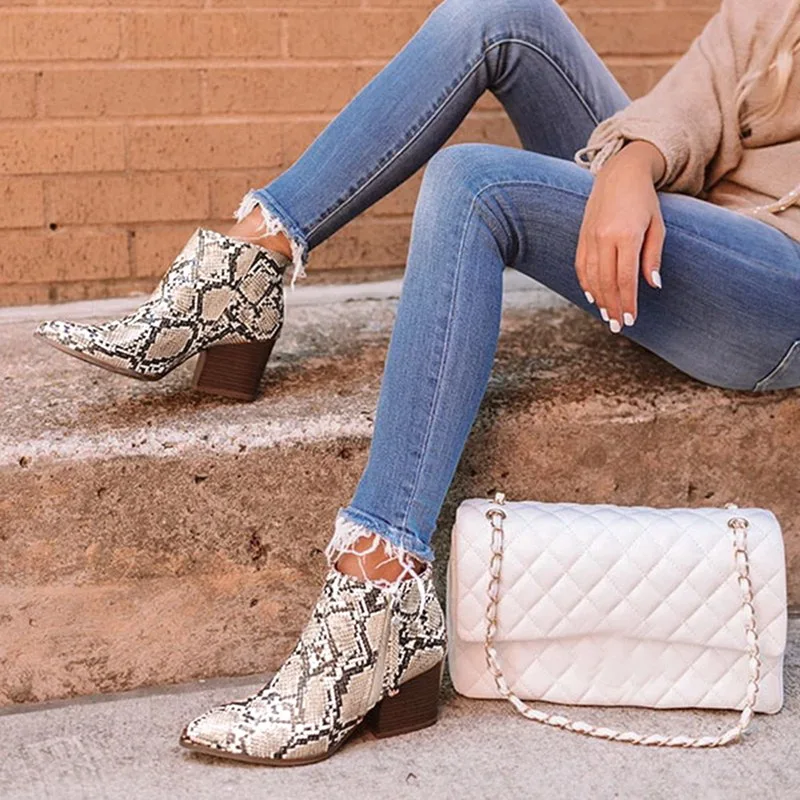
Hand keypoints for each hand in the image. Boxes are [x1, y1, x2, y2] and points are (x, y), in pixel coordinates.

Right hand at [575, 140, 665, 331]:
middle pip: (606, 282)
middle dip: (613, 307)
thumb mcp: (657, 226)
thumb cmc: (645, 200)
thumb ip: (653, 256)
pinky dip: (586, 284)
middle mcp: (604, 238)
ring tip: (607, 316)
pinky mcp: (582, 236)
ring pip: (592, 277)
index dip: (628, 302)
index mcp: (626, 235)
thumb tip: (653, 285)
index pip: (625, 279)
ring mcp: (589, 237)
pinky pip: (581, 266)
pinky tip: (593, 297)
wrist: (619, 173)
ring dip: (599, 300)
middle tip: (618, 326)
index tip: (631, 320)